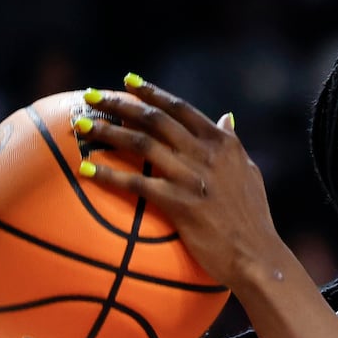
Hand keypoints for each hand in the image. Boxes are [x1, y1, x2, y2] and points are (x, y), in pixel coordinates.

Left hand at [74, 76, 285, 290]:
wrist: (256, 255)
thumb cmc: (254, 218)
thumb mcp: (249, 172)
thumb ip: (233, 143)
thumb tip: (226, 117)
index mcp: (223, 144)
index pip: (180, 109)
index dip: (151, 93)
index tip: (127, 82)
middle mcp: (207, 155)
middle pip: (154, 119)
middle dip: (118, 104)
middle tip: (90, 96)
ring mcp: (192, 178)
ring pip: (141, 144)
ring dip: (107, 131)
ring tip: (80, 126)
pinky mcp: (179, 204)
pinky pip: (137, 183)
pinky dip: (109, 175)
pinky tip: (87, 170)